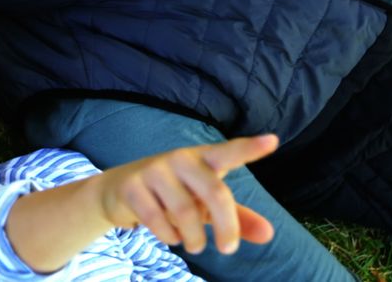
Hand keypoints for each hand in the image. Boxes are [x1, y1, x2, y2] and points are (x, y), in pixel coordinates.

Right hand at [97, 134, 278, 254]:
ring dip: (194, 238)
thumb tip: (269, 234)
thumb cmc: (173, 195)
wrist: (118, 191)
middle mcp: (180, 159)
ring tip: (193, 245)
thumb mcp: (205, 205)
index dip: (250, 148)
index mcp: (203, 159)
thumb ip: (237, 218)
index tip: (273, 141)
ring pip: (185, 212)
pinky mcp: (132, 186)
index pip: (229, 152)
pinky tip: (170, 237)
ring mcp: (154, 170)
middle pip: (215, 193)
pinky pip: (156, 219)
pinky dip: (168, 236)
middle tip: (228, 249)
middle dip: (226, 227)